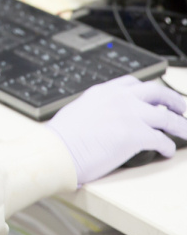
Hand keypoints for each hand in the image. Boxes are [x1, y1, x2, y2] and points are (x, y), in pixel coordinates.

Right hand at [46, 75, 186, 183]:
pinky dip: (168, 147)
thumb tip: (107, 118)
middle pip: (157, 92)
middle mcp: (119, 98)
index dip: (150, 91)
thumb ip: (98, 108)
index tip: (157, 97)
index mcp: (103, 91)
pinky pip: (163, 140)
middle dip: (174, 100)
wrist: (60, 149)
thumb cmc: (64, 136)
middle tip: (182, 109)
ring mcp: (129, 114)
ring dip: (182, 125)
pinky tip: (167, 151)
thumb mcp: (80, 109)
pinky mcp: (135, 135)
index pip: (133, 83)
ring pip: (167, 117)